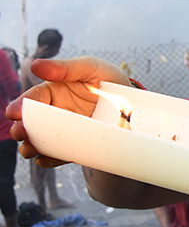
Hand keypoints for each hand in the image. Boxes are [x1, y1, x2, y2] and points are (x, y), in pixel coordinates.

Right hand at [6, 57, 129, 166]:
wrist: (138, 109)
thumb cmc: (110, 81)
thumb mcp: (92, 68)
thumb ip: (66, 68)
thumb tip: (34, 66)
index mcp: (56, 91)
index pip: (35, 98)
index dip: (21, 105)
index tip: (13, 113)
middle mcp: (58, 112)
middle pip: (34, 122)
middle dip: (23, 128)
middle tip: (18, 134)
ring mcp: (68, 131)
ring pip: (44, 140)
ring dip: (33, 146)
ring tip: (27, 150)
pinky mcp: (79, 147)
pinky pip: (62, 154)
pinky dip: (51, 159)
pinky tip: (43, 161)